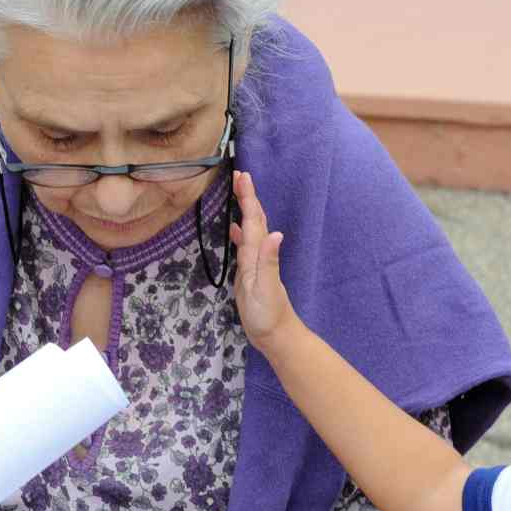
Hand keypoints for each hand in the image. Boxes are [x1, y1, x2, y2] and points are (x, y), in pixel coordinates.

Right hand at [229, 171, 300, 354]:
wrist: (275, 335)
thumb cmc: (268, 315)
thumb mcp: (265, 289)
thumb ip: (268, 262)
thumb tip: (276, 233)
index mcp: (258, 255)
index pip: (253, 220)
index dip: (248, 198)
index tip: (243, 177)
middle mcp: (258, 254)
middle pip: (253, 219)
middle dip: (247, 197)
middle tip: (240, 175)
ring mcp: (254, 263)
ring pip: (249, 229)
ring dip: (245, 210)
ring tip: (238, 192)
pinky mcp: (249, 272)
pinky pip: (244, 245)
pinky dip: (240, 232)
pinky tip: (234, 228)